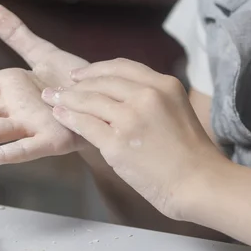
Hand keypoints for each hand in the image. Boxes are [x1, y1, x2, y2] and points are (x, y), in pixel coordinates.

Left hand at [41, 58, 226, 218]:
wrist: (200, 183)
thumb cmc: (191, 156)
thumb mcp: (176, 112)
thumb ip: (151, 101)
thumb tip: (121, 99)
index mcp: (164, 85)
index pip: (121, 67)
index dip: (96, 69)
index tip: (80, 74)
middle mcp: (147, 96)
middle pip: (101, 81)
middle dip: (76, 83)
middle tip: (58, 87)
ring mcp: (130, 118)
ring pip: (88, 100)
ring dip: (66, 98)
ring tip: (50, 98)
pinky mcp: (117, 143)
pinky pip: (85, 124)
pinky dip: (68, 117)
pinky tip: (59, 114)